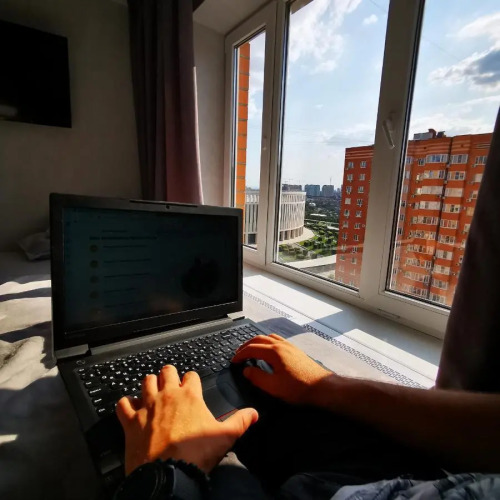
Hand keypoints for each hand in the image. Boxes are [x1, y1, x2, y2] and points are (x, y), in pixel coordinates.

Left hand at [116, 366, 257, 475]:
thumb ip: (240, 421)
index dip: (191, 380)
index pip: (190, 375)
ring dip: (149, 385)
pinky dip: (126, 404)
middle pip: (166, 371)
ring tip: (152, 392)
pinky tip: (130, 409)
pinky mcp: (131, 421)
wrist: (169, 473)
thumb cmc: (197, 453)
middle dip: (168, 375)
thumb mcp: (225, 436)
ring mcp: (147, 406)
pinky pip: (123, 403)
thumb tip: (254, 413)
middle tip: (171, 384)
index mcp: (190, 396)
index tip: (191, 386)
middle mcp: (167, 395)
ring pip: (145, 382)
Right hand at [232, 334, 332, 405]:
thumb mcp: (274, 387)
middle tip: (238, 354)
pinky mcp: (295, 350)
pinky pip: (277, 340)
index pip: (252, 348)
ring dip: (256, 342)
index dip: (240, 354)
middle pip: (259, 339)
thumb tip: (246, 370)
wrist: (322, 387)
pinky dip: (267, 342)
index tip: (233, 361)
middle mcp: (281, 345)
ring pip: (268, 337)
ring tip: (250, 350)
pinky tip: (268, 351)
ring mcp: (289, 346)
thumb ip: (257, 378)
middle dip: (246, 345)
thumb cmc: (299, 388)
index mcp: (275, 352)